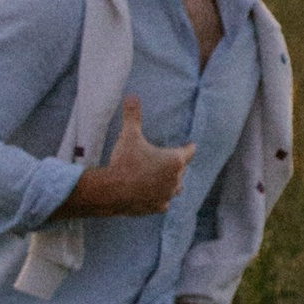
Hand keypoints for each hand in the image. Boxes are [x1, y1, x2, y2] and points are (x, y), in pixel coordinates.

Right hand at [65, 93, 192, 218]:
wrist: (112, 191)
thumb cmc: (125, 162)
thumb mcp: (129, 135)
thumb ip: (132, 116)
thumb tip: (131, 96)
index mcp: (175, 160)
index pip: (189, 151)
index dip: (189, 147)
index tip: (190, 145)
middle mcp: (176, 179)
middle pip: (181, 170)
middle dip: (176, 165)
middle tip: (167, 160)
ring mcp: (167, 195)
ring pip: (175, 188)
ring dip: (171, 183)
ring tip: (163, 178)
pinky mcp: (157, 207)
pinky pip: (164, 202)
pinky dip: (159, 198)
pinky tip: (152, 195)